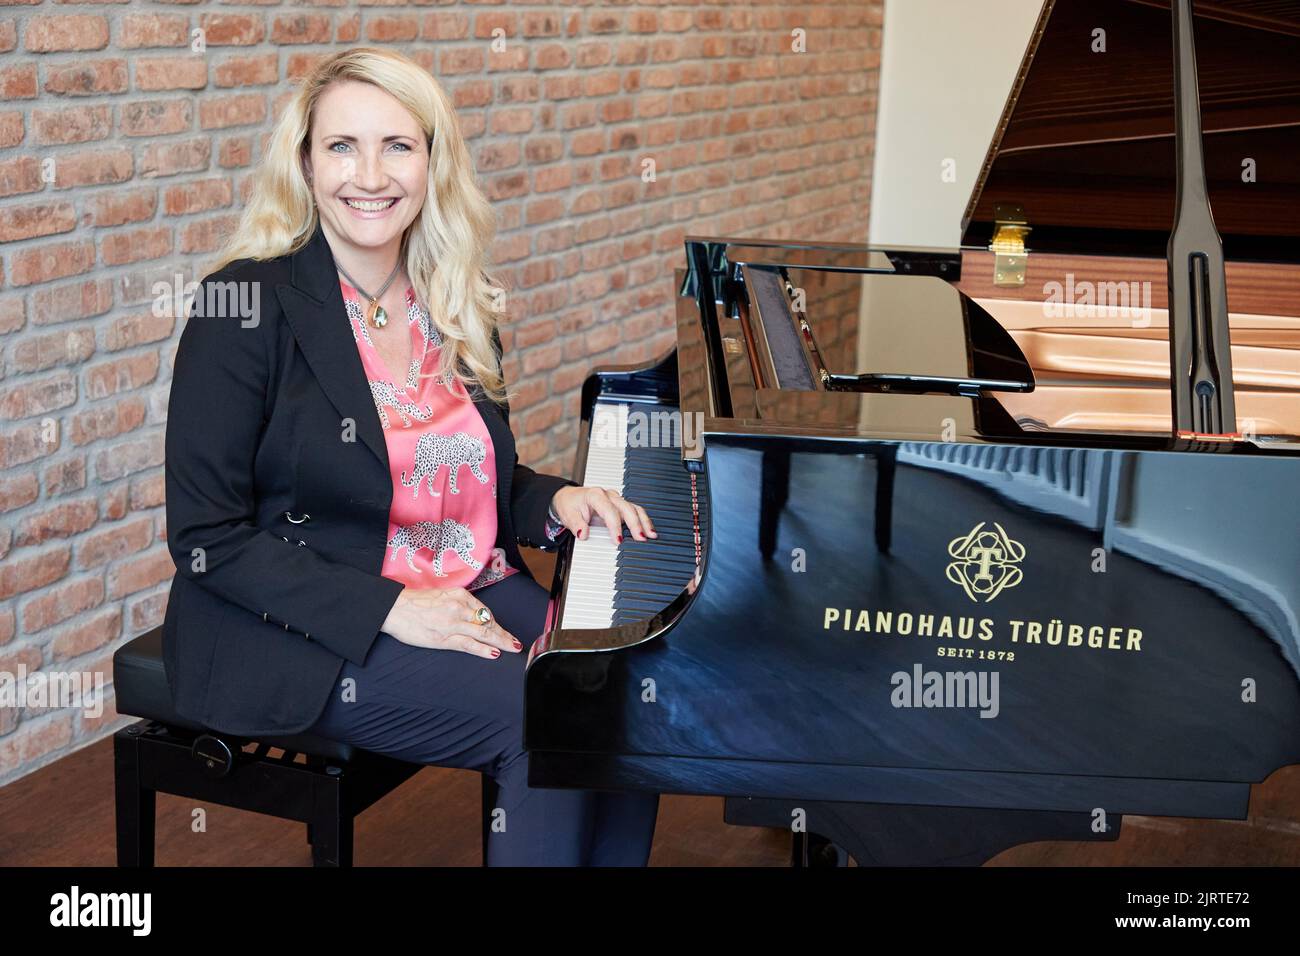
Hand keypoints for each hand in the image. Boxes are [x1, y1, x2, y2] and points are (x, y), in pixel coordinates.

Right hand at [380, 586, 520, 658]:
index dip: (496, 624)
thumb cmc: (415, 603)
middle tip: (517, 643)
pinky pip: (469, 644)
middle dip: (504, 634)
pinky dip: (483, 649)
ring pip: (483, 633)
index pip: (485, 611)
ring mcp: (453, 623)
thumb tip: (473, 616)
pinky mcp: (444, 637)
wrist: (394, 608)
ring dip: (500, 642)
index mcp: (460, 596)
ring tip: (512, 648)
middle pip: (488, 622)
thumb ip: (458, 605)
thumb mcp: (442, 596)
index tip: (504, 631)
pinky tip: (494, 653)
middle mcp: (459, 607)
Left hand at [550, 485, 657, 541]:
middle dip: (635, 524)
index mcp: (595, 495)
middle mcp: (609, 496)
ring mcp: (616, 500)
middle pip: (626, 508)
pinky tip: (649, 530)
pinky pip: (635, 511)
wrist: (570, 498)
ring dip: (644, 521)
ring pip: (634, 508)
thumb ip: (576, 524)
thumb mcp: (568, 514)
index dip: (615, 526)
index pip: (609, 511)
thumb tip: (583, 534)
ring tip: (651, 535)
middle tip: (641, 539)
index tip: (618, 540)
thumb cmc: (571, 505)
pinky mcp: (621, 505)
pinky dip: (643, 520)